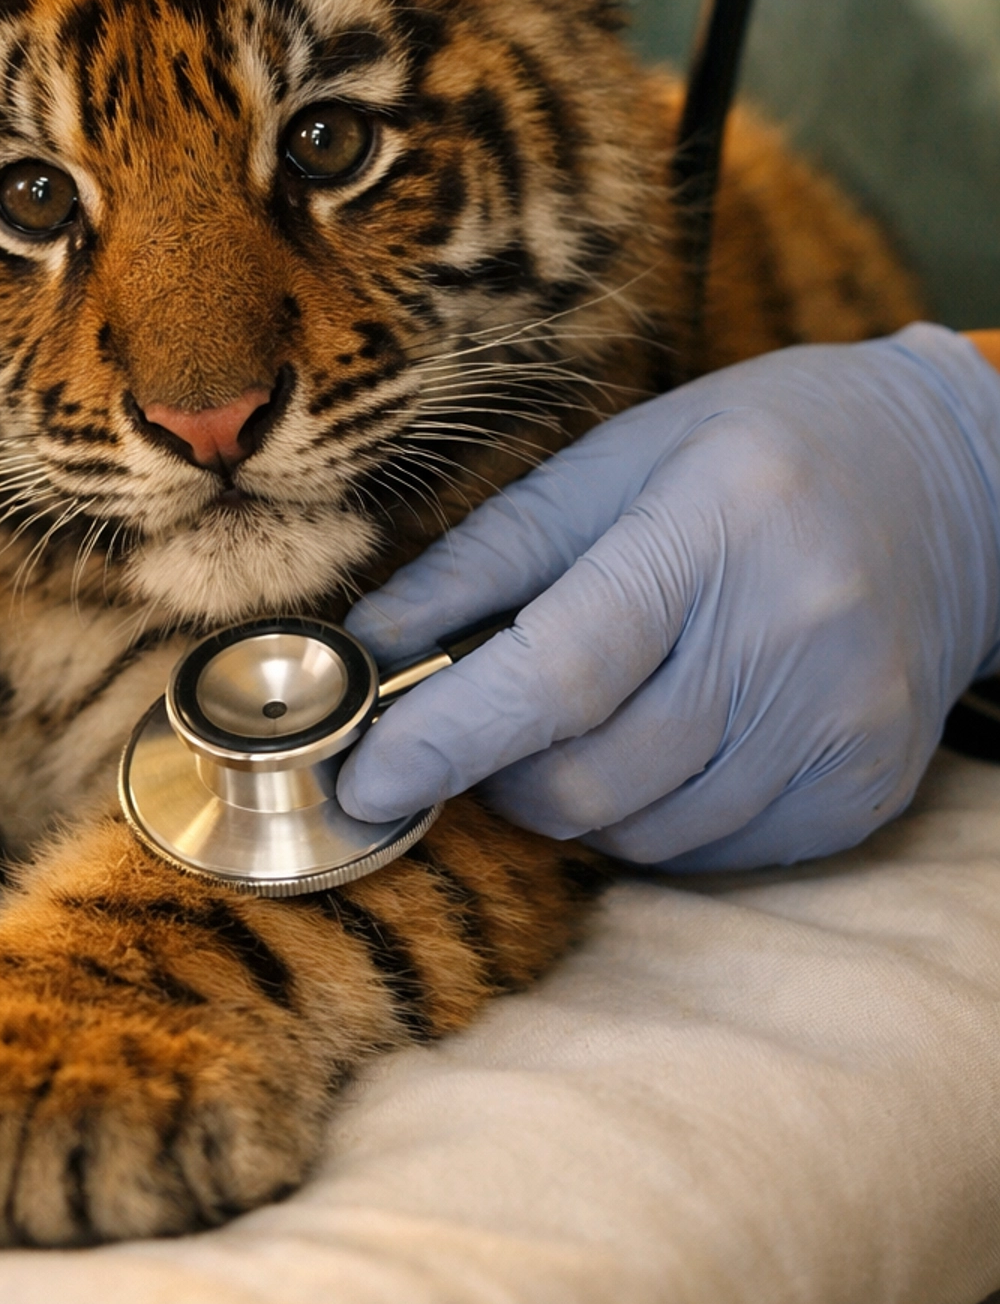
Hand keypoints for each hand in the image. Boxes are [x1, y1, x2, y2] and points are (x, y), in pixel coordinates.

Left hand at [339, 326, 999, 871]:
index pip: (558, 670)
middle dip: (497, 771)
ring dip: (575, 797)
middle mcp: (789, 632)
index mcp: (712, 527)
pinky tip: (673, 735)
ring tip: (591, 711)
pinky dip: (656, 816)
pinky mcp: (865, 786)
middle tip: (485, 717)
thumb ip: (489, 556)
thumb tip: (372, 641)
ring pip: (641, 832)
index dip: (447, 737)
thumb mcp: (616, 458)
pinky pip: (712, 852)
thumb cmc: (759, 451)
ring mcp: (839, 722)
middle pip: (588, 775)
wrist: (958, 483)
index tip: (363, 779)